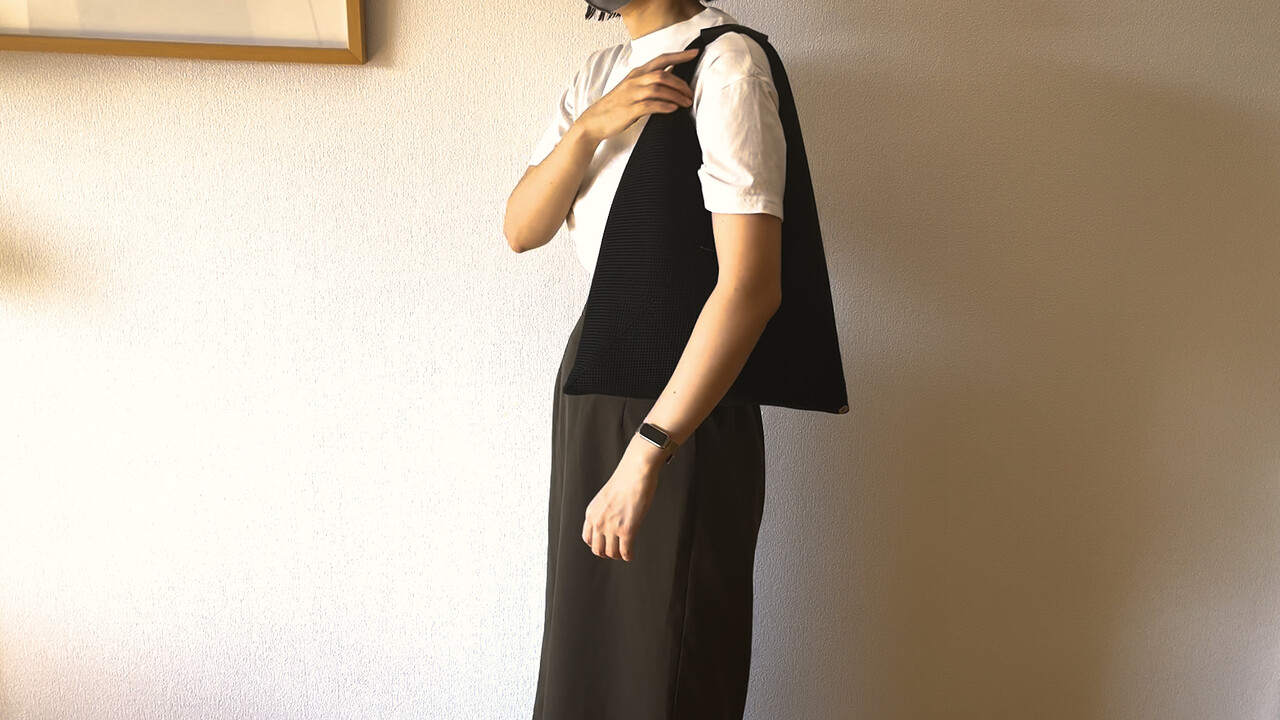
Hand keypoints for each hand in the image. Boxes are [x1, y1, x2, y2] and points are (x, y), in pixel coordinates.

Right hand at [574, 48, 700, 144]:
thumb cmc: (616, 105)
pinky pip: (651, 105)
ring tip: (686, 103)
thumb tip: (670, 75)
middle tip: (691, 94)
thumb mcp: (633, 88)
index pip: (661, 59)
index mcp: (637, 73)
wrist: (595, 120)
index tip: (694, 53)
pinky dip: (665, 106)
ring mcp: (631, 95)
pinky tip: (673, 109)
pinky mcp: (630, 110)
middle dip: (681, 83)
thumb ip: (649, 81)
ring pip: (659, 88)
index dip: (679, 56)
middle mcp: (634, 81)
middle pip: (663, 75)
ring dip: (676, 96)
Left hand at [582, 436, 668, 561]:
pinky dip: (628, 556)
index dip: (596, 545)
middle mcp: (598, 521)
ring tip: (624, 554)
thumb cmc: (625, 479)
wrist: (636, 471)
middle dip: (607, 554)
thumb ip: (604, 511)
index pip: (587, 538)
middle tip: (615, 553)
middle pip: (597, 549)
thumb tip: (611, 521)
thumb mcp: (605, 497)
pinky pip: (625, 551)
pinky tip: (631, 555)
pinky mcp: (627, 529)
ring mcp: (611, 527)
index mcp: (591, 513)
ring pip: (611, 553)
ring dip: (618, 556)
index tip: (604, 546)